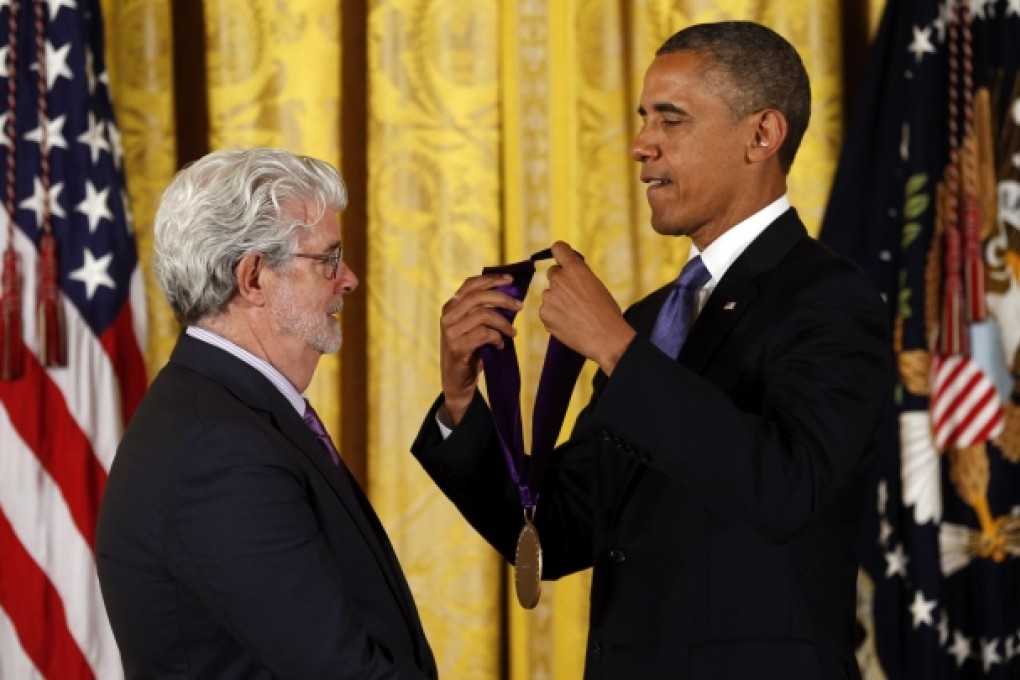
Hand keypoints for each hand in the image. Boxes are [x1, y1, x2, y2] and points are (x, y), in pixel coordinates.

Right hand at [439, 274, 521, 424]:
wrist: (457, 380)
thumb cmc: (470, 349)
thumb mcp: (473, 326)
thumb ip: (484, 310)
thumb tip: (511, 294)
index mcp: (451, 306)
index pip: (471, 284)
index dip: (491, 279)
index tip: (510, 280)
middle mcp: (448, 316)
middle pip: (479, 297)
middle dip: (503, 299)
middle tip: (520, 306)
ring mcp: (451, 332)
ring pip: (484, 315)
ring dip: (503, 323)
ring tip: (512, 333)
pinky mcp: (457, 347)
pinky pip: (484, 334)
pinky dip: (497, 338)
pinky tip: (500, 345)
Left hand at [540, 241, 635, 374]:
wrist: (606, 338)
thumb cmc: (607, 313)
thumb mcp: (596, 285)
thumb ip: (580, 277)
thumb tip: (571, 277)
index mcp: (575, 269)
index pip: (559, 248)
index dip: (561, 253)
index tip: (562, 258)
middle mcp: (559, 279)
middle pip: (553, 273)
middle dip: (561, 282)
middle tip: (574, 296)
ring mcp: (549, 297)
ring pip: (550, 295)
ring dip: (558, 301)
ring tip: (575, 315)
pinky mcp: (544, 314)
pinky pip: (547, 311)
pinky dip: (555, 316)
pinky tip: (569, 324)